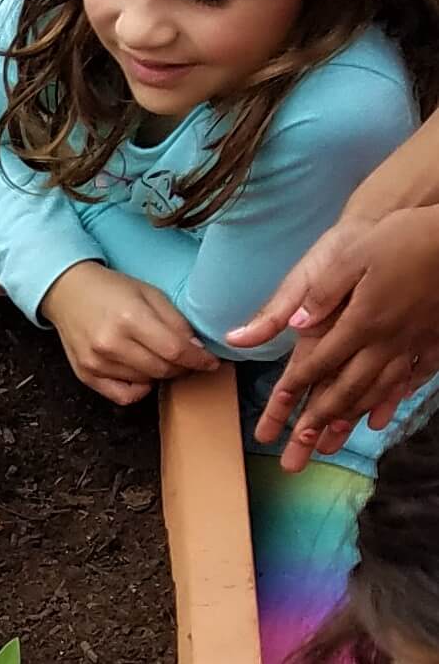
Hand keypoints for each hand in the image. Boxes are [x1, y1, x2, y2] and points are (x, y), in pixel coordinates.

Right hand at [40, 263, 220, 406]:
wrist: (67, 290)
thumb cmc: (109, 289)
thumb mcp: (149, 293)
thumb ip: (176, 321)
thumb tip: (198, 350)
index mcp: (129, 317)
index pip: (176, 351)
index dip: (199, 359)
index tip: (209, 361)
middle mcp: (111, 343)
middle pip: (164, 370)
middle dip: (182, 366)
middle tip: (183, 355)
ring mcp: (96, 361)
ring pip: (147, 382)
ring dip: (159, 372)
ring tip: (154, 354)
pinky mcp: (86, 373)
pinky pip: (124, 396)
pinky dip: (139, 389)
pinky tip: (139, 372)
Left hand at [229, 206, 438, 469]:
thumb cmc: (396, 241)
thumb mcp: (351, 259)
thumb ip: (319, 293)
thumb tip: (295, 323)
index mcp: (359, 323)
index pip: (317, 365)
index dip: (294, 395)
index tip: (275, 423)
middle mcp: (385, 342)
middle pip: (345, 391)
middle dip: (316, 426)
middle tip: (297, 458)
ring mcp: (411, 345)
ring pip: (374, 392)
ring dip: (347, 422)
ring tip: (329, 448)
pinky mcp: (430, 342)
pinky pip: (408, 381)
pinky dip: (389, 402)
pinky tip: (378, 419)